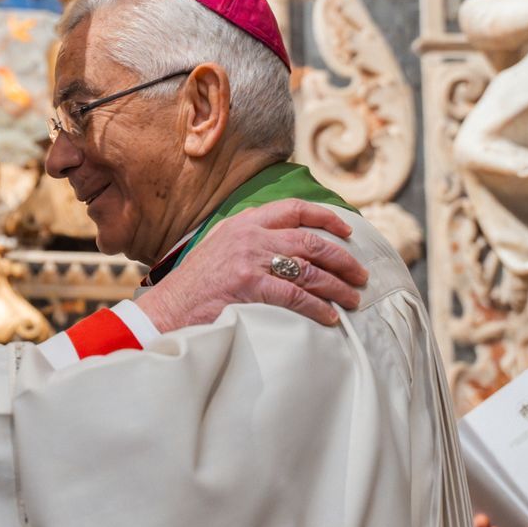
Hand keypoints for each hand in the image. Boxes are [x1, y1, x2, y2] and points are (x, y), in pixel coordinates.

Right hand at [137, 199, 367, 332]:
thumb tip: (287, 244)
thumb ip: (250, 239)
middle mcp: (250, 236)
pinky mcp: (249, 286)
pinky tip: (330, 317)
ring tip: (352, 300)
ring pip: (309, 269)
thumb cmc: (196, 285)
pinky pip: (296, 295)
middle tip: (360, 274)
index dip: (326, 217)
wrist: (167, 309)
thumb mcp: (220, 247)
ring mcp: (250, 260)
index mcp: (244, 222)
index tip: (347, 231)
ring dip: (337, 286)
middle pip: (311, 240)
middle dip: (342, 258)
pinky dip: (318, 308)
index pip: (294, 208)